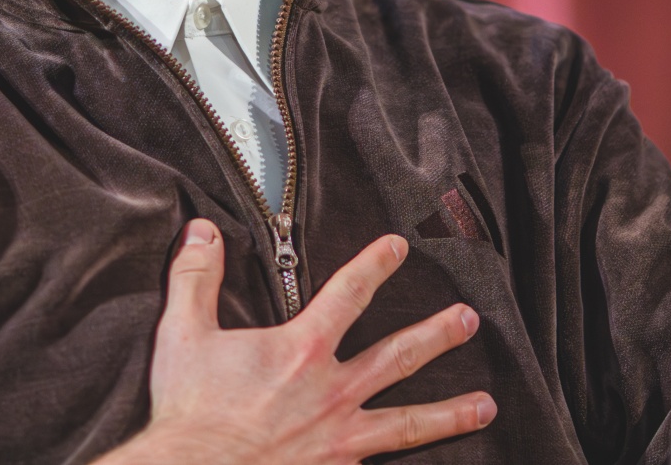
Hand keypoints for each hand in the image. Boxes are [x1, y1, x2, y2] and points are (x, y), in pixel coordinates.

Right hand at [101, 219, 495, 464]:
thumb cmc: (189, 412)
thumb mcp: (184, 332)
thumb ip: (196, 277)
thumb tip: (201, 229)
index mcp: (301, 350)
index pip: (348, 293)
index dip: (375, 265)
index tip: (399, 246)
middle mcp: (332, 393)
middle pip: (399, 355)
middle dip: (437, 335)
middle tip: (469, 320)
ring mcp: (340, 441)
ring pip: (408, 422)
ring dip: (450, 412)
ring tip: (486, 406)